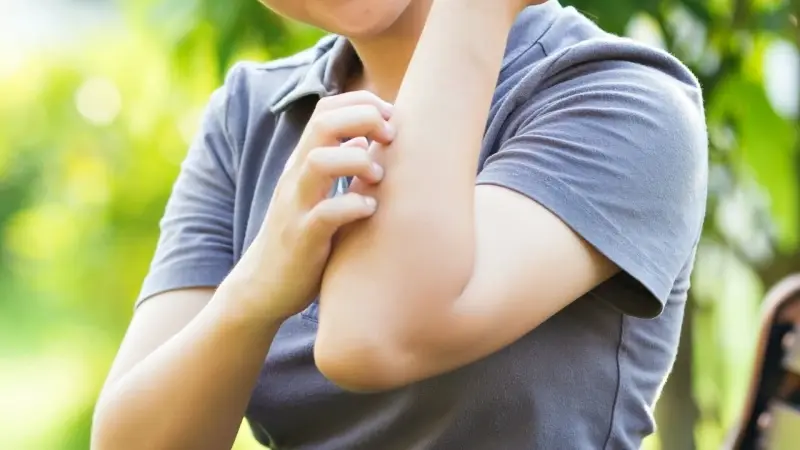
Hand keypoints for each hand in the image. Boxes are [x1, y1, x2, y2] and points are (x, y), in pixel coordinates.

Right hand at [223, 91, 395, 322]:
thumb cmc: (301, 239)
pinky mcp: (302, 238)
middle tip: (390, 135)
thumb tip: (366, 138)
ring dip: (357, 160)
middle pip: (322, 124)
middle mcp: (296, 177)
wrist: (262, 287)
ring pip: (319, 161)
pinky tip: (369, 209)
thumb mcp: (318, 195)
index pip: (325, 110)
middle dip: (362, 117)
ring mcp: (297, 206)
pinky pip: (325, 214)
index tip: (389, 116)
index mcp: (302, 163)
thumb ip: (340, 166)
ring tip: (377, 174)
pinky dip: (353, 206)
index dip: (360, 102)